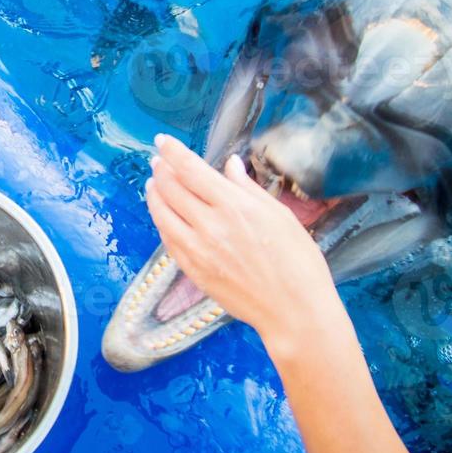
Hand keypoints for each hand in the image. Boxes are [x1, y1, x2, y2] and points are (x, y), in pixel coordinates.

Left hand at [144, 134, 345, 355]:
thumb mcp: (280, 215)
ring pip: (163, 214)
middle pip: (171, 188)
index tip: (162, 141)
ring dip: (155, 194)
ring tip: (153, 184)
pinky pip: (168, 240)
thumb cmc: (298, 262)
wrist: (294, 311)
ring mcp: (198, 250)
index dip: (172, 152)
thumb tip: (230, 165)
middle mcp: (210, 225)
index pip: (190, 169)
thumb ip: (248, 188)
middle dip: (161, 170)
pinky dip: (161, 222)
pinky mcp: (194, 271)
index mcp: (234, 205)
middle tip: (158, 161)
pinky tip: (163, 215)